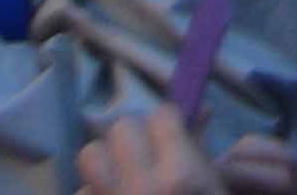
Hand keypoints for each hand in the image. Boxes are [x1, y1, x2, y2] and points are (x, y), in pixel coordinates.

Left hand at [81, 120, 296, 194]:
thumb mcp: (215, 194)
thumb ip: (201, 157)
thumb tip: (200, 111)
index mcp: (181, 178)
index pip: (162, 117)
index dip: (168, 127)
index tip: (172, 139)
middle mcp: (141, 188)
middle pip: (122, 129)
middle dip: (136, 141)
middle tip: (148, 162)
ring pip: (91, 155)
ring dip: (107, 165)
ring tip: (124, 182)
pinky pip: (82, 194)